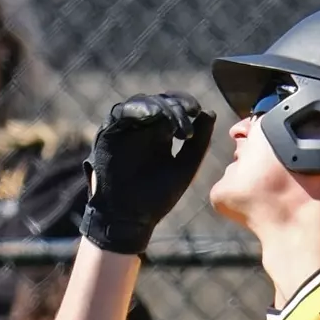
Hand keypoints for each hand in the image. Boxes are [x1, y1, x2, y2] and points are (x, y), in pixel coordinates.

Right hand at [80, 92, 216, 254]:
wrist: (131, 217)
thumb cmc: (158, 197)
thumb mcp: (184, 167)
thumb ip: (199, 142)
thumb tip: (210, 112)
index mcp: (161, 136)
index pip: (174, 108)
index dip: (186, 104)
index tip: (198, 110)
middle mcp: (143, 129)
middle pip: (159, 102)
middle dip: (176, 104)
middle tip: (190, 111)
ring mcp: (126, 130)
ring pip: (140, 103)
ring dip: (159, 106)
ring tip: (173, 119)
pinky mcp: (109, 134)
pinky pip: (120, 114)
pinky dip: (137, 110)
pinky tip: (153, 115)